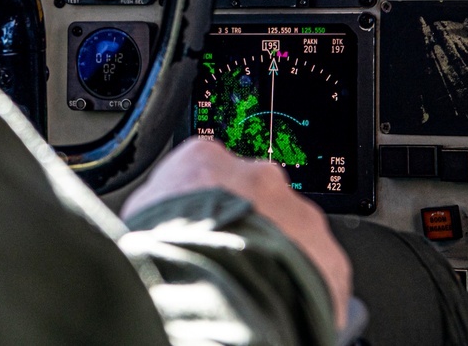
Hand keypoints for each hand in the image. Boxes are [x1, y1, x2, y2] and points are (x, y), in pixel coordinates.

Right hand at [121, 138, 351, 328]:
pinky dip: (302, 289)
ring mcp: (299, 214)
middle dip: (246, 227)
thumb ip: (161, 206)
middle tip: (225, 261)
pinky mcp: (330, 257)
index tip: (196, 229)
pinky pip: (318, 272)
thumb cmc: (162, 252)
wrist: (207, 289)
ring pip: (291, 234)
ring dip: (274, 255)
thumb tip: (159, 216)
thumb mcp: (137, 217)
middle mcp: (258, 176)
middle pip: (256, 199)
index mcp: (204, 160)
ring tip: (250, 289)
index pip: (207, 171)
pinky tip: (277, 307)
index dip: (202, 205)